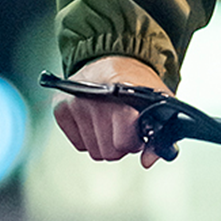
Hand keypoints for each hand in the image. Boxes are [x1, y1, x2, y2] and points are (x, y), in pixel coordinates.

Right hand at [52, 55, 171, 168]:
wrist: (117, 58)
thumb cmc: (138, 83)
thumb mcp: (158, 102)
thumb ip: (160, 135)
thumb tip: (148, 162)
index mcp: (123, 96)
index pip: (123, 141)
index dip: (132, 142)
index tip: (136, 134)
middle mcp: (96, 99)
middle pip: (108, 151)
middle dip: (119, 144)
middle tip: (123, 127)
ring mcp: (76, 103)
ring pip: (93, 151)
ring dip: (104, 141)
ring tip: (111, 121)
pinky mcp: (60, 108)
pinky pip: (78, 144)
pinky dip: (88, 137)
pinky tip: (96, 120)